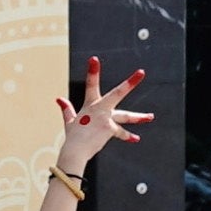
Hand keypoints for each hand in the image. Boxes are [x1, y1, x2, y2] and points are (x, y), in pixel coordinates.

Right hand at [49, 55, 154, 174]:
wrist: (75, 151)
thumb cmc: (73, 136)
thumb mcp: (70, 121)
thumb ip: (67, 109)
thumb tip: (59, 99)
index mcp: (90, 104)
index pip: (91, 84)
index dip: (92, 71)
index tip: (94, 59)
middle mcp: (100, 109)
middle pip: (117, 93)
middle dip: (130, 83)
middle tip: (141, 72)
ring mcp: (106, 119)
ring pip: (126, 116)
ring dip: (140, 117)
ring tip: (151, 117)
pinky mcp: (110, 130)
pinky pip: (121, 133)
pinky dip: (128, 136)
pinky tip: (136, 138)